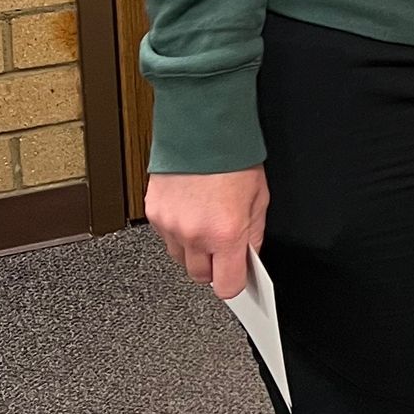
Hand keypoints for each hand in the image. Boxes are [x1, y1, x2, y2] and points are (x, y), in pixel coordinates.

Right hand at [146, 166, 268, 300]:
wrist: (203, 127)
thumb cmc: (233, 157)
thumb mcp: (259, 198)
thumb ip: (252, 234)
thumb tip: (248, 256)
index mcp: (225, 233)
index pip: (226, 286)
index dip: (233, 282)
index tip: (236, 275)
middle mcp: (194, 234)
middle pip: (199, 276)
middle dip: (213, 266)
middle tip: (222, 246)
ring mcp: (170, 225)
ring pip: (180, 257)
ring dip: (193, 249)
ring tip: (206, 221)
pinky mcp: (154, 213)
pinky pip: (166, 236)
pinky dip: (177, 229)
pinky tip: (190, 209)